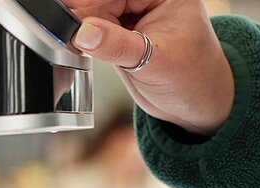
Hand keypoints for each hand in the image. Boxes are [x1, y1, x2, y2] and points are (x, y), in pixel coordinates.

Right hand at [62, 0, 235, 135]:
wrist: (197, 105)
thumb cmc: (194, 81)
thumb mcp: (157, 65)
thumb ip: (119, 47)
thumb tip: (84, 33)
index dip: (93, 4)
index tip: (70, 15)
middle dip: (82, 11)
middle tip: (61, 28)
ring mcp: (134, 11)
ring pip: (94, 9)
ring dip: (78, 21)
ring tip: (65, 37)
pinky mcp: (121, 27)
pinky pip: (93, 22)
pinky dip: (82, 32)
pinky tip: (73, 40)